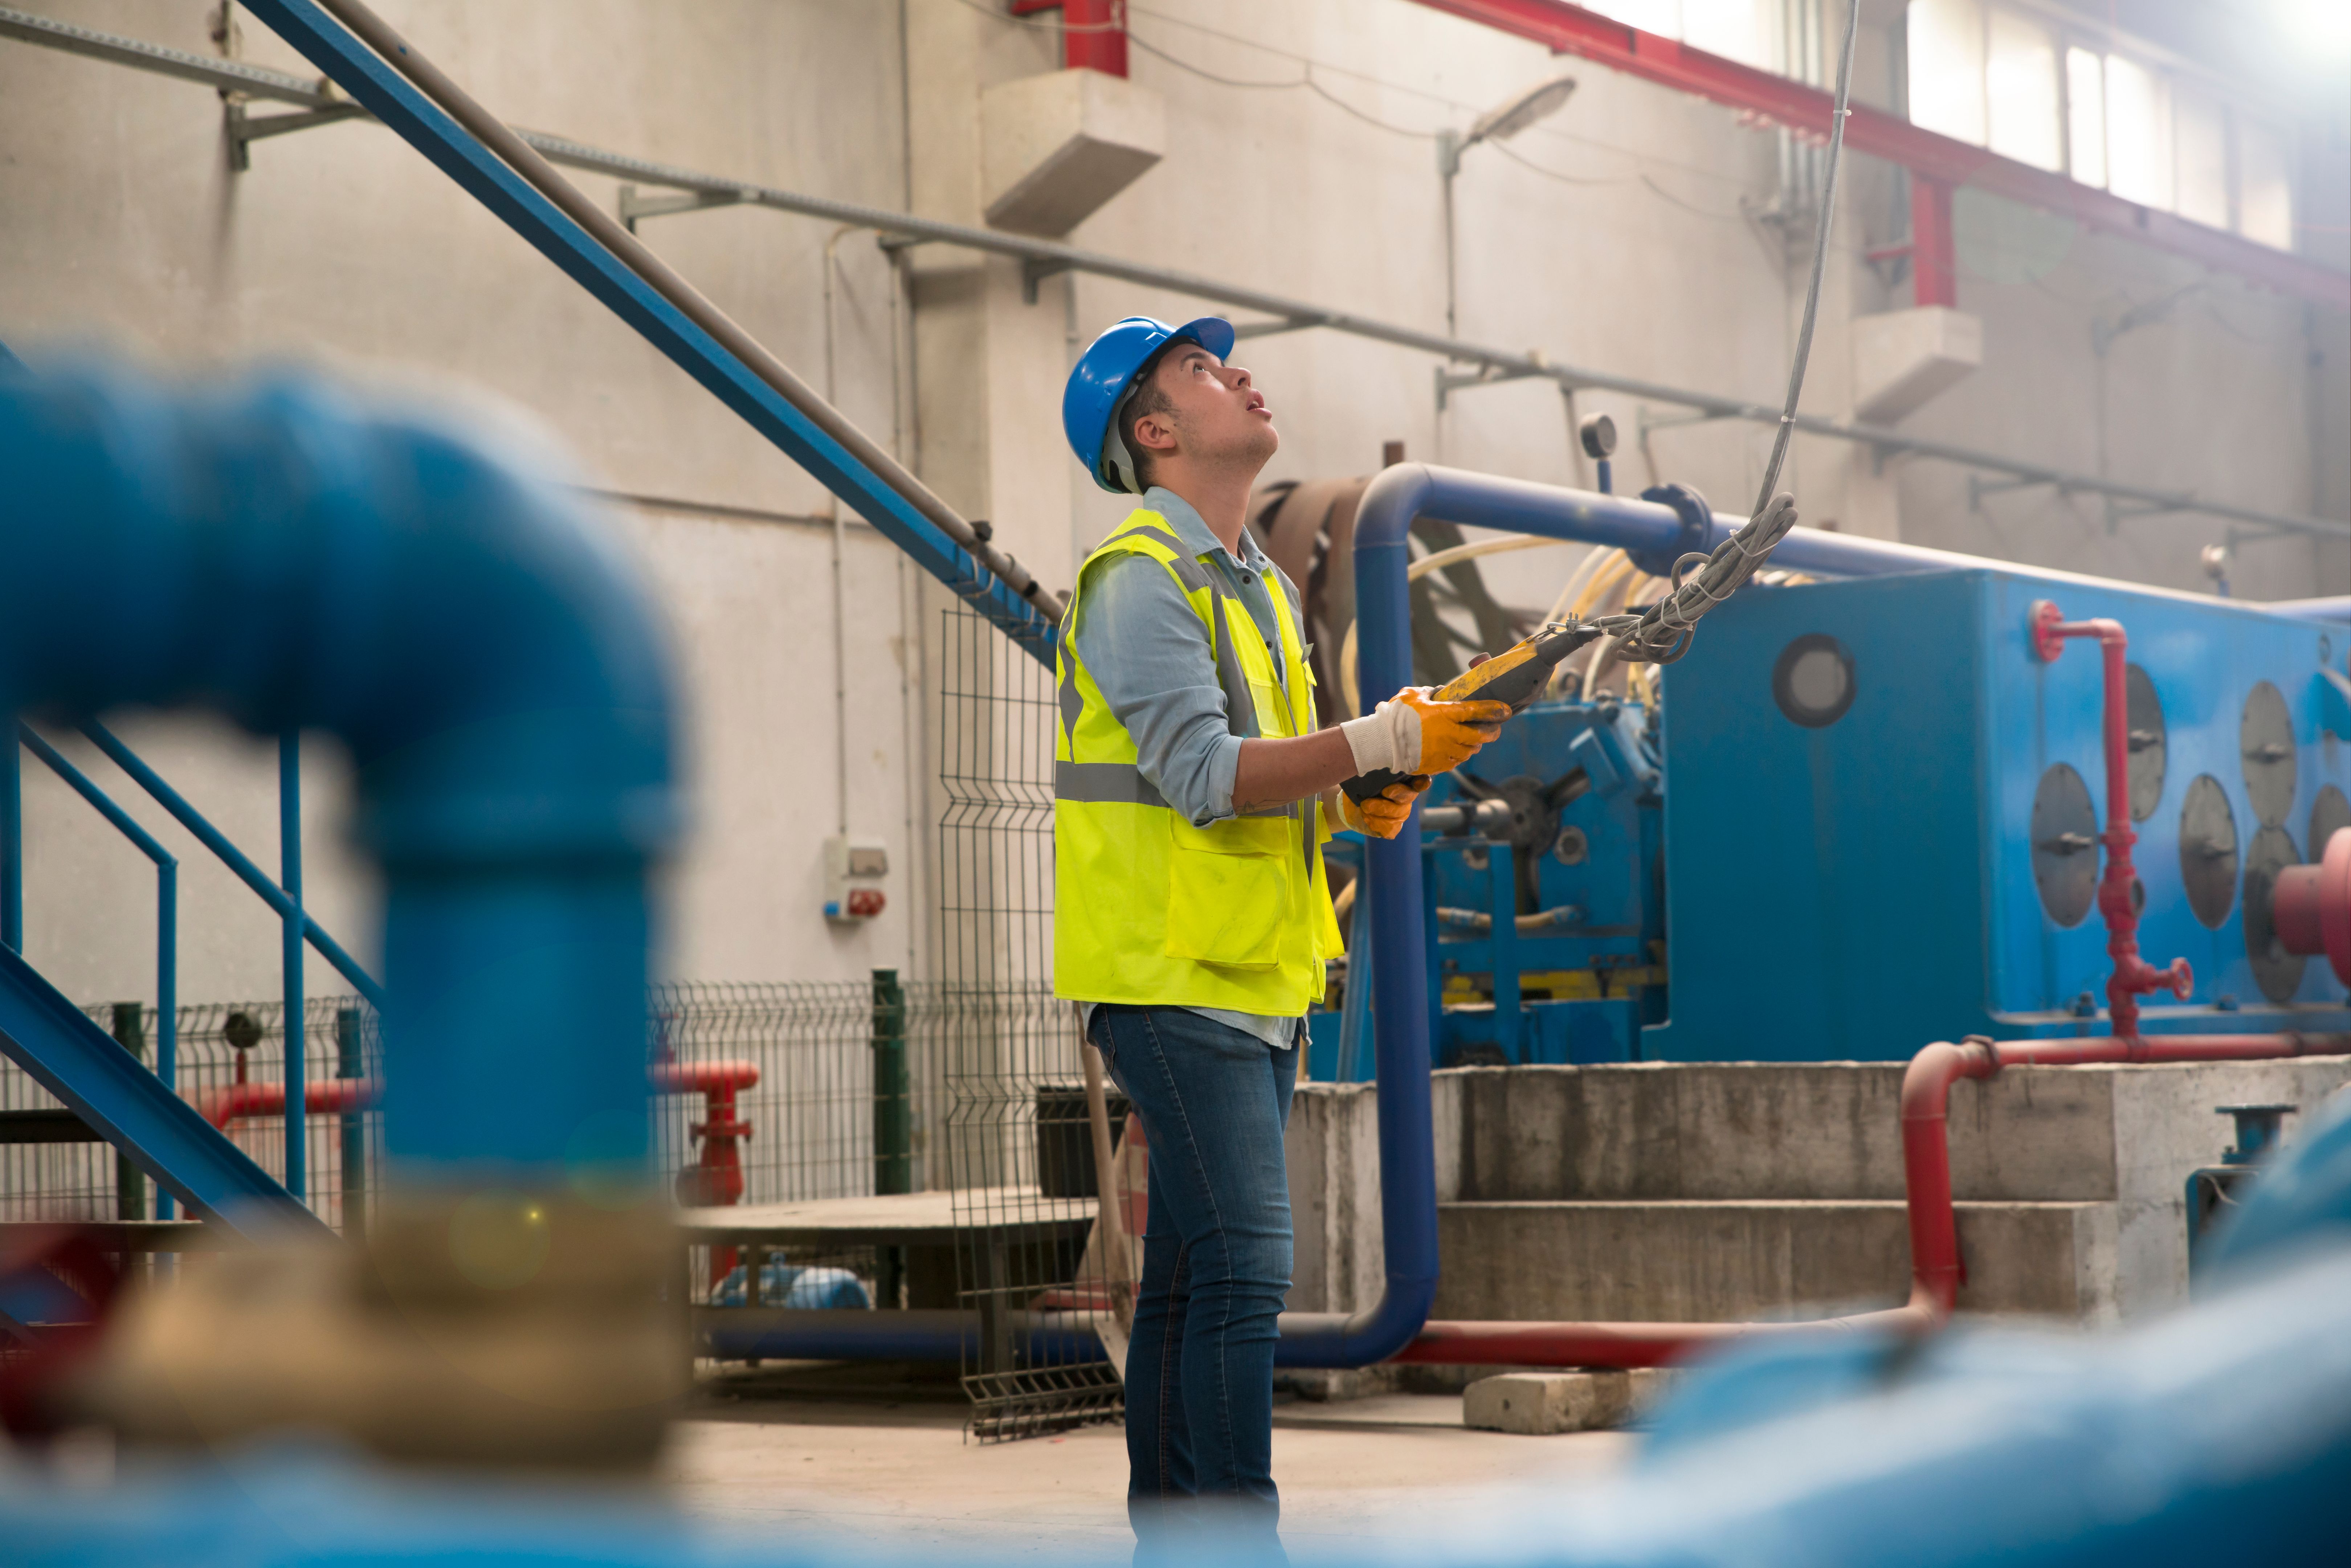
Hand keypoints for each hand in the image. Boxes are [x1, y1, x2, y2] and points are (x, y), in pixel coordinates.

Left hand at [1336, 777, 1429, 839]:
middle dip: (1397, 792)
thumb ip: (1373, 768)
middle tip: (1384, 791)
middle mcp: (1406, 796)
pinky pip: (1390, 828)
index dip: (1422, 781)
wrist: (1349, 804)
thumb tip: (1374, 760)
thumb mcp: (1364, 773)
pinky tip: (1366, 817)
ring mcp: (1401, 812)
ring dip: (1380, 809)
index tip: (1421, 781)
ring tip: (1364, 806)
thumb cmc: (1360, 784)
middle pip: (1409, 795)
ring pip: (1398, 813)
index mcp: (1402, 779)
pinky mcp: (1393, 826)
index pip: (1419, 779)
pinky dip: (1377, 823)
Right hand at [1389, 687, 1508, 774]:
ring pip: (1470, 751)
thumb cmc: (1396, 715)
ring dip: (1474, 745)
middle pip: (1481, 736)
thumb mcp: (1413, 695)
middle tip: (1494, 729)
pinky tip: (1454, 750)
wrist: (1382, 742)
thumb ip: (1430, 692)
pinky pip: (1455, 761)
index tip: (1506, 710)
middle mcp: (1449, 734)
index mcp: (1445, 714)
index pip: (1477, 710)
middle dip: (1492, 732)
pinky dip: (1458, 755)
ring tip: (1471, 740)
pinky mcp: (1437, 765)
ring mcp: (1445, 752)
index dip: (1494, 710)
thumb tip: (1440, 692)